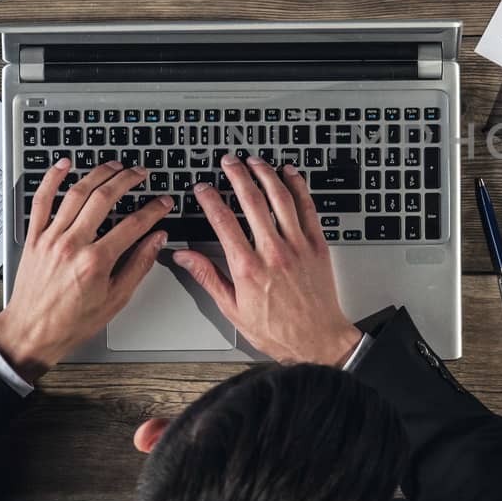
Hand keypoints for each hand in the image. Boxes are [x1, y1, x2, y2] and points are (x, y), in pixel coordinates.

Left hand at [0, 159, 173, 380]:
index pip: (133, 224)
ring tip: (114, 165)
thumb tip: (156, 240)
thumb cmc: (72, 322)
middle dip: (127, 179)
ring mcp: (51, 238)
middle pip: (105, 198)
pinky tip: (64, 164)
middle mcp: (72, 244)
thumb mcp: (115, 299)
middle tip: (141, 173)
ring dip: (98, 173)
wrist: (31, 332)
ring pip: (77, 193)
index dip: (153, 209)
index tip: (163, 202)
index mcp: (96, 262)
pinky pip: (41, 200)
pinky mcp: (35, 237)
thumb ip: (138, 265)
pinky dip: (51, 179)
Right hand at [172, 155, 361, 365]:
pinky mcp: (317, 245)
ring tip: (254, 161)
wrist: (317, 339)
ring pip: (280, 198)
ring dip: (266, 174)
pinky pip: (308, 208)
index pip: (223, 221)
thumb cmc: (277, 330)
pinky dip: (298, 187)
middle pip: (252, 201)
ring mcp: (298, 246)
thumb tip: (184, 257)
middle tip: (228, 161)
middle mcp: (273, 252)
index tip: (203, 188)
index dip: (210, 199)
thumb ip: (208, 277)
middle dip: (237, 175)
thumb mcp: (232, 309)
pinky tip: (290, 174)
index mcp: (248, 268)